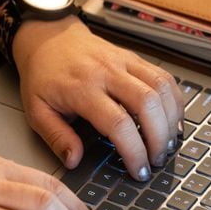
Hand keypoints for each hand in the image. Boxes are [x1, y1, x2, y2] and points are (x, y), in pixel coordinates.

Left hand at [12, 15, 184, 180]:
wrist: (48, 39)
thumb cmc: (43, 76)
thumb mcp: (36, 111)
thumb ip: (56, 137)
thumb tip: (74, 161)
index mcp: (82, 89)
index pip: (118, 123)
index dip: (134, 151)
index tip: (138, 171)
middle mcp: (106, 72)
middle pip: (147, 104)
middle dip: (159, 138)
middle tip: (156, 161)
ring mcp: (123, 62)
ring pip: (161, 88)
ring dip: (171, 120)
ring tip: (168, 144)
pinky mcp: (134, 58)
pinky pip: (164, 77)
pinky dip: (174, 100)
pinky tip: (172, 120)